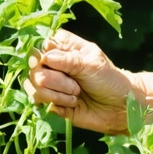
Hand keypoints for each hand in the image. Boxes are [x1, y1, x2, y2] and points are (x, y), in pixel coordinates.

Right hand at [25, 29, 141, 133]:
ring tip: (76, 95)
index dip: (48, 58)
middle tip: (77, 86)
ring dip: (57, 93)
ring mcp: (49, 83)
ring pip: (33, 85)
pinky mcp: (49, 101)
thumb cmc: (109, 79)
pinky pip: (38, 101)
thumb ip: (67, 60)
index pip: (40, 47)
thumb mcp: (92, 64)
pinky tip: (72, 104)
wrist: (119, 107)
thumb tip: (42, 58)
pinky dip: (56, 103)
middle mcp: (52, 63)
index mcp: (62, 47)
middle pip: (35, 68)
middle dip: (57, 80)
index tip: (65, 65)